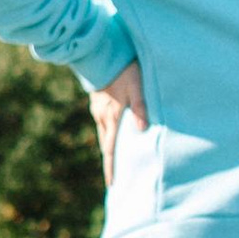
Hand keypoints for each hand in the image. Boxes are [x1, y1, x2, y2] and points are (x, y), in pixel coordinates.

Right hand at [86, 60, 147, 175]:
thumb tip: (141, 131)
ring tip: (116, 158)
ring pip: (104, 134)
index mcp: (111, 118)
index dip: (112, 168)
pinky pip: (103, 122)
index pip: (111, 150)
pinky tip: (114, 131)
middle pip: (106, 145)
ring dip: (110, 147)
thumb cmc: (123, 69)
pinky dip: (109, 132)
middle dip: (110, 162)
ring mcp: (98, 109)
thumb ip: (140, 108)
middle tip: (115, 178)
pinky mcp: (97, 102)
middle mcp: (102, 117)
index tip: (112, 185)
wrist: (100, 52)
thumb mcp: (136, 87)